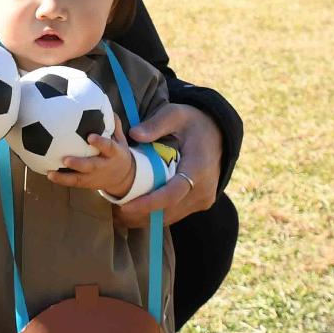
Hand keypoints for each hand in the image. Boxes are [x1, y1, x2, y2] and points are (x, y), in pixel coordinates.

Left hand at [44, 116, 135, 200]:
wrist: (124, 178)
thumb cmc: (117, 154)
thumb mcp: (120, 140)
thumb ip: (114, 124)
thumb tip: (105, 104)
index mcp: (114, 154)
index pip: (108, 147)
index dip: (100, 143)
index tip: (90, 137)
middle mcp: (103, 166)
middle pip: (91, 166)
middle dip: (79, 164)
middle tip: (65, 159)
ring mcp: (94, 177)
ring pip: (79, 179)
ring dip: (65, 177)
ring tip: (51, 173)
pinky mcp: (87, 184)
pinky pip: (73, 183)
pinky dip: (61, 180)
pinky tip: (49, 174)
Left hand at [113, 102, 221, 227]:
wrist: (218, 134)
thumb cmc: (192, 123)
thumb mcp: (175, 114)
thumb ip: (156, 124)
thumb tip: (134, 134)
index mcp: (198, 168)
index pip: (172, 194)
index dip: (148, 203)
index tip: (126, 207)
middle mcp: (204, 189)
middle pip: (169, 210)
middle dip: (141, 214)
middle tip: (115, 211)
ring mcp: (204, 199)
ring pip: (172, 216)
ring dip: (147, 217)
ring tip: (121, 213)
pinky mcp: (201, 203)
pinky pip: (176, 214)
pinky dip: (157, 214)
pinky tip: (137, 210)